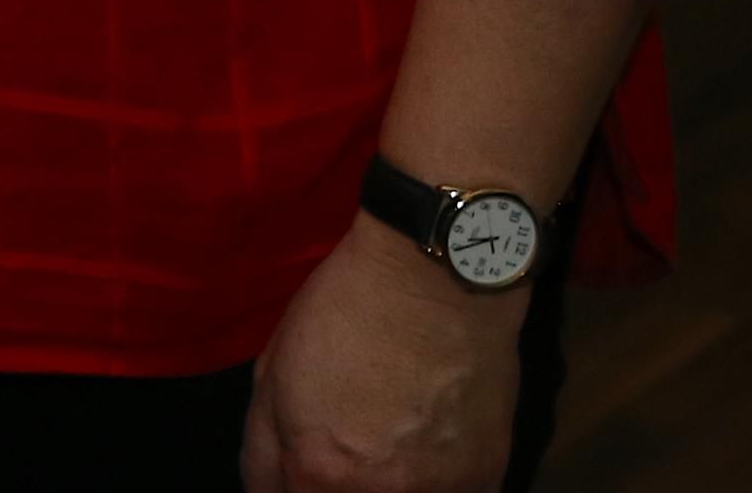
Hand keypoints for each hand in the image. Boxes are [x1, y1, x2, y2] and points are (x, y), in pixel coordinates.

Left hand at [242, 220, 522, 492]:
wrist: (440, 280)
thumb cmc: (345, 313)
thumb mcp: (274, 373)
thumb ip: (264, 451)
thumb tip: (268, 489)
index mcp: (319, 474)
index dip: (291, 483)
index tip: (301, 465)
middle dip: (334, 484)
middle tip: (347, 444)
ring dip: (387, 485)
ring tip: (390, 442)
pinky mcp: (487, 479)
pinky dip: (434, 482)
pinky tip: (429, 445)